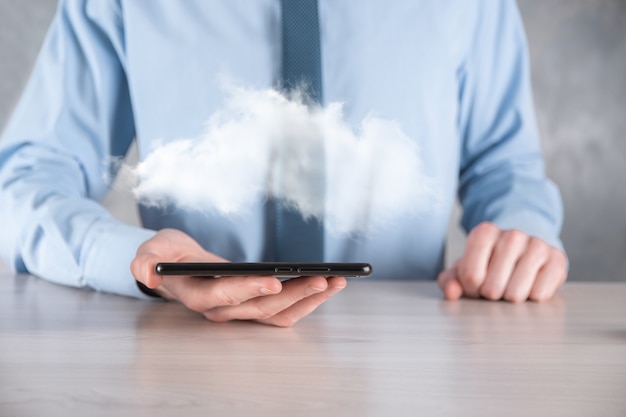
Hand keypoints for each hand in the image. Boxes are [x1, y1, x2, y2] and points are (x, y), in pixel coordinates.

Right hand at [131, 229, 346, 326]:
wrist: (175, 266)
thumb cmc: (165, 257)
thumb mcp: (150, 251)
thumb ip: (145, 261)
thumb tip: (146, 271)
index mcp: (198, 295)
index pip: (226, 295)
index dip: (250, 289)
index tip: (275, 280)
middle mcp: (222, 309)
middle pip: (262, 307)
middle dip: (295, 293)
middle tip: (325, 278)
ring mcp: (240, 311)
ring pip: (278, 313)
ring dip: (308, 299)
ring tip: (337, 280)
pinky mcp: (253, 306)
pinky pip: (283, 312)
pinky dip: (306, 301)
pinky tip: (327, 286)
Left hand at [437, 222, 567, 302]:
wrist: (525, 252)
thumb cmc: (490, 264)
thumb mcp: (464, 269)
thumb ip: (449, 281)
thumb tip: (451, 292)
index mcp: (485, 232)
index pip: (470, 276)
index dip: (471, 290)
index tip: (476, 286)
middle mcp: (512, 234)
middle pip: (492, 288)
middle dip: (491, 296)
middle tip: (495, 289)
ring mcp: (537, 245)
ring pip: (516, 294)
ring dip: (510, 299)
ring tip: (511, 288)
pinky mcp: (557, 260)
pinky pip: (539, 295)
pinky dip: (532, 299)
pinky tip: (530, 287)